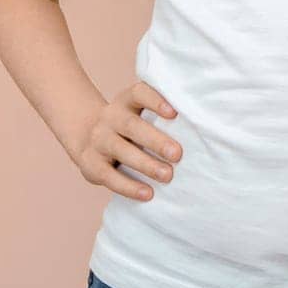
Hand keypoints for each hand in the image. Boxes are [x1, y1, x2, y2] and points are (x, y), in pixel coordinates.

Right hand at [67, 81, 183, 200]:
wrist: (87, 136)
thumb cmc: (129, 126)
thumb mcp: (139, 112)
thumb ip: (163, 116)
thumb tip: (201, 128)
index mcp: (126, 101)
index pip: (139, 93)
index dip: (156, 101)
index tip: (174, 113)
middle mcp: (110, 117)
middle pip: (131, 125)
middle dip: (156, 140)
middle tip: (178, 154)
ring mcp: (98, 140)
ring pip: (121, 150)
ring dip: (145, 164)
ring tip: (167, 175)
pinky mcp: (90, 163)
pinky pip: (109, 176)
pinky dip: (129, 186)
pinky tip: (148, 193)